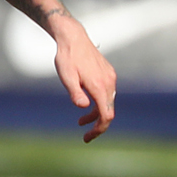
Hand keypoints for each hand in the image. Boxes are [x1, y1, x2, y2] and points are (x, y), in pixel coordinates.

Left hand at [52, 18, 115, 141]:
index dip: (99, 129)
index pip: (106, 115)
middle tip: (85, 136)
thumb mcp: (66, 76)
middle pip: (108, 111)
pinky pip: (107, 93)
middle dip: (98, 125)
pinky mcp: (108, 73)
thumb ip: (75, 92)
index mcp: (99, 86)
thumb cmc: (67, 58)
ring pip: (108, 102)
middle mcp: (109, 83)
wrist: (73, 38)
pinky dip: (98, 103)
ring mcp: (110, 78)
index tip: (87, 138)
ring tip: (80, 121)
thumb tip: (83, 107)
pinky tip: (86, 103)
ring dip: (96, 114)